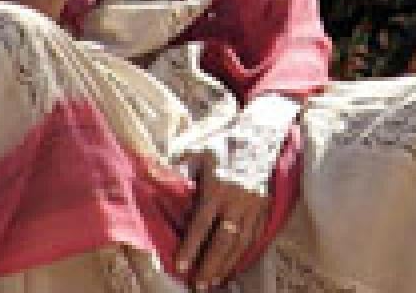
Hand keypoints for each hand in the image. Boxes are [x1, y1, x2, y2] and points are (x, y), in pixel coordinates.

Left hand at [176, 150, 269, 290]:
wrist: (261, 137)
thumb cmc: (223, 144)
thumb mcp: (197, 151)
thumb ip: (178, 167)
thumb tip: (151, 173)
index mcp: (217, 188)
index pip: (201, 224)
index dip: (190, 246)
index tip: (181, 266)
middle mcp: (236, 202)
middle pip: (222, 241)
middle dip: (210, 265)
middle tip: (198, 285)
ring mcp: (253, 208)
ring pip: (240, 243)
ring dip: (227, 265)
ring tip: (214, 282)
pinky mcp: (264, 210)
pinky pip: (255, 238)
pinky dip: (245, 255)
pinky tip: (235, 268)